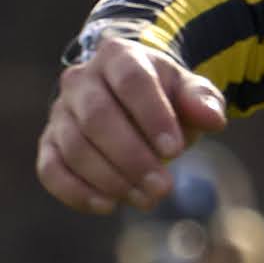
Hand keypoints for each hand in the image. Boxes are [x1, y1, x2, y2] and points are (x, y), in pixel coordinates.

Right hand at [38, 36, 228, 212]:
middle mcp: (81, 80)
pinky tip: (108, 205)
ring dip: (110, 179)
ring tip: (146, 199)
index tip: (175, 150)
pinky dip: (76, 191)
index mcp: (118, 56)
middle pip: (97, 117)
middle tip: (162, 187)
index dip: (152, 117)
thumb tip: (214, 119)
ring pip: (74, 147)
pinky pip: (51, 169)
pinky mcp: (49, 142)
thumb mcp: (189, 92)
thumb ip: (202, 101)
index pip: (131, 82)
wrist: (132, 101)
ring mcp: (61, 112)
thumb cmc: (166, 97)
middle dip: (131, 157)